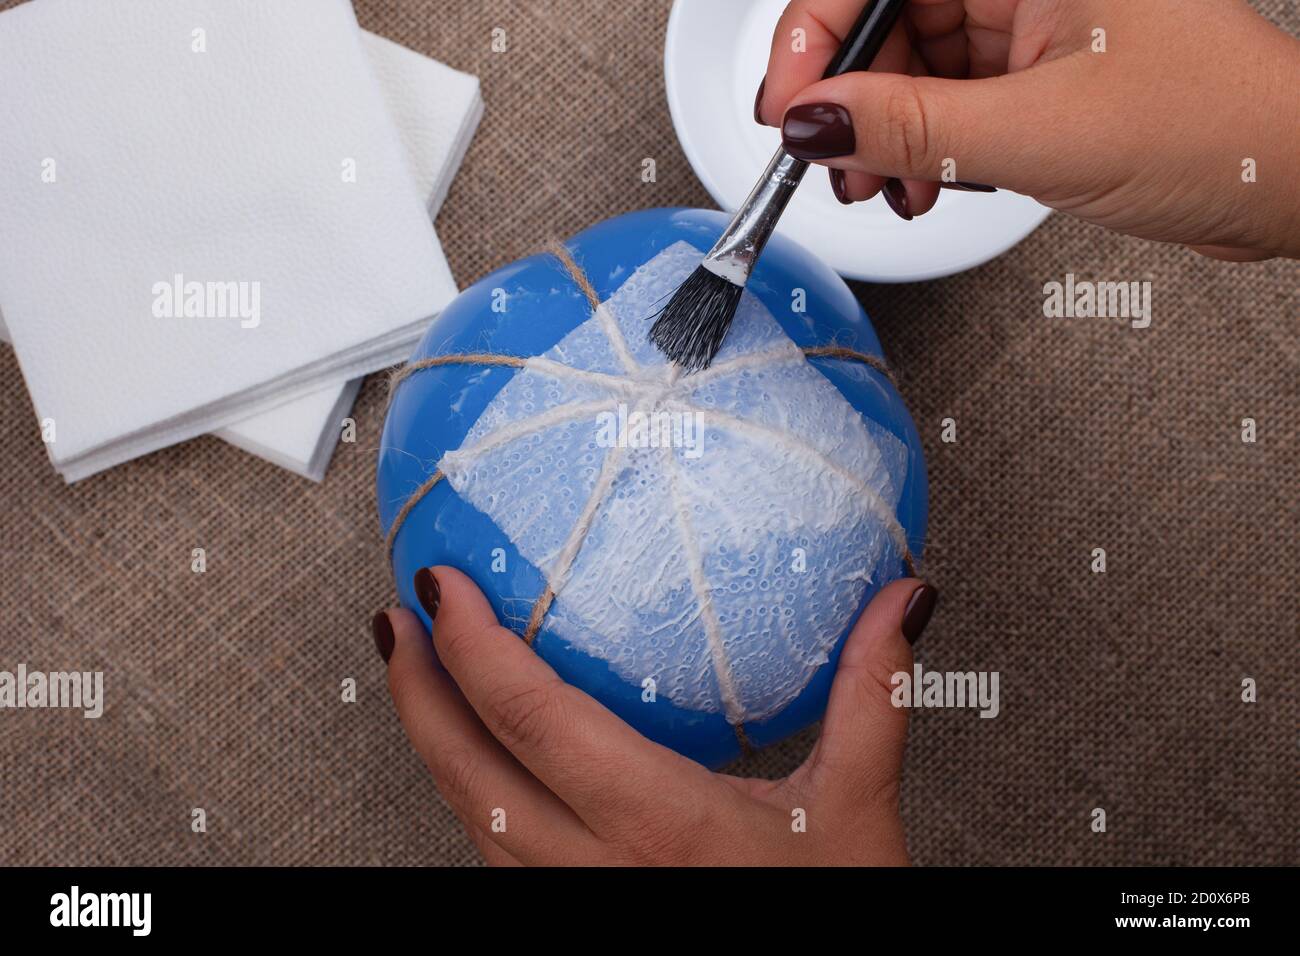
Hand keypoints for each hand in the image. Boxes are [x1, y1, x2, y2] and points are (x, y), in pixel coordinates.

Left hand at [371, 567, 936, 864]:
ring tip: (417, 672)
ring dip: (433, 742)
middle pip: (467, 772)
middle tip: (395, 616)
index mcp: (659, 823)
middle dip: (417, 689)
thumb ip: (871, 694)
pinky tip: (477, 759)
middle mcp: (597, 869)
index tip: (443, 585)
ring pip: (468, 820)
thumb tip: (900, 601)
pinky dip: (470, 795)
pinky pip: (495, 857)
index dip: (473, 646)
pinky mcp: (572, 917)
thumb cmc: (831, 917)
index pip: (535, 719)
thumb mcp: (859, 809)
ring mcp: (574, 904)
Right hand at [757, 0, 1299, 259]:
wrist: (1285, 179)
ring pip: (911, 65)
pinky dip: (922, 149)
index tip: (787, 106)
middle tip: (832, 163)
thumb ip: (910, 127)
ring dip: (883, 135)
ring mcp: (1029, 21)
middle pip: (887, 20)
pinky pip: (945, 100)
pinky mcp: (1033, 71)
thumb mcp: (1038, 132)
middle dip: (849, 100)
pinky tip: (922, 186)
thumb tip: (812, 121)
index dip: (814, 35)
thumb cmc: (1214, 126)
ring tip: (885, 188)